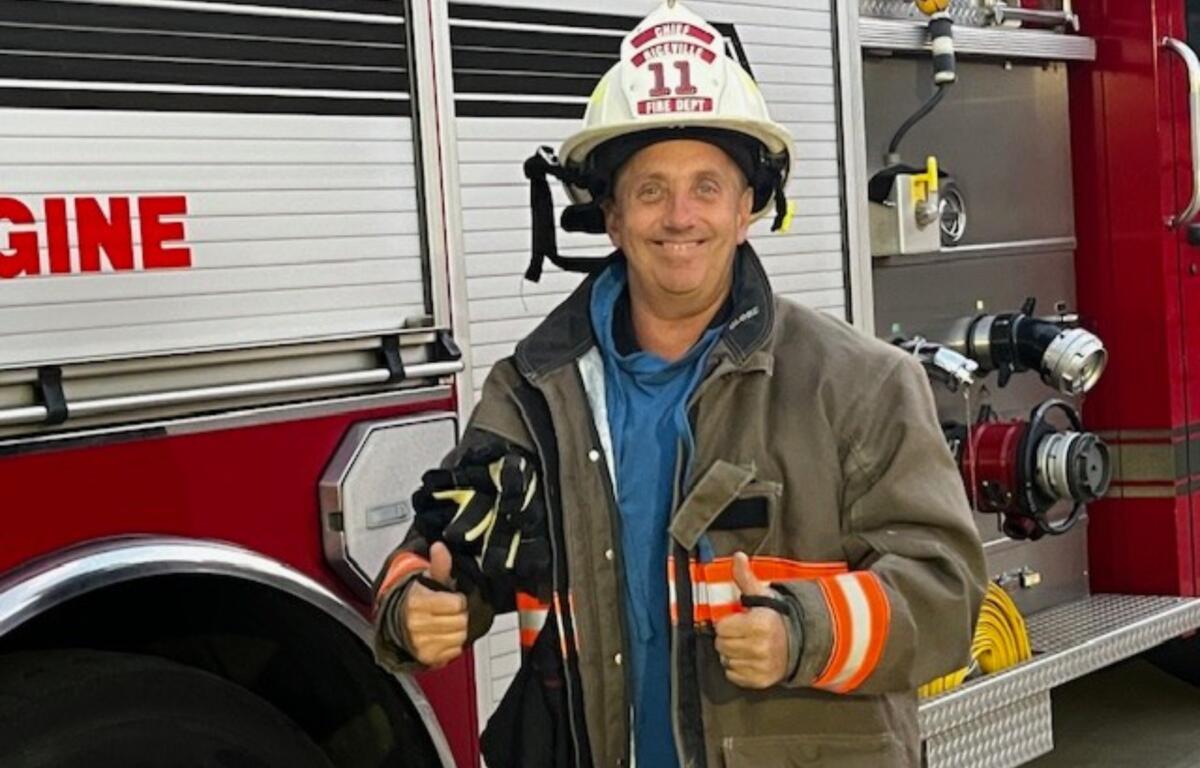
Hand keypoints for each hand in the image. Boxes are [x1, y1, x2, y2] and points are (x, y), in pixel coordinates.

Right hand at [399, 542, 468, 667]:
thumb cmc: (418, 599)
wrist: (401, 623)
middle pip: (461, 622)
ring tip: (448, 623)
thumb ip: (439, 564)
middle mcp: (416, 624)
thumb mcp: (429, 579)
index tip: (453, 598)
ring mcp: (421, 642)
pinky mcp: (426, 657)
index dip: (459, 600)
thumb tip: (439, 547)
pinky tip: (445, 635)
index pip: (457, 604)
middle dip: (460, 615)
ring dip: (458, 630)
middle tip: (451, 612)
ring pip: (460, 637)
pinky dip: (453, 644)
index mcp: (417, 602)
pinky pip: (454, 651)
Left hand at [713, 552, 789, 688]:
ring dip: (732, 653)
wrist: (800, 643)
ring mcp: (760, 666)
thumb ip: (745, 577)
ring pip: (726, 660)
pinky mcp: (760, 680)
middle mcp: (760, 647)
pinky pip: (733, 675)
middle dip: (728, 637)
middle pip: (721, 645)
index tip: (738, 620)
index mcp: (759, 624)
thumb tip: (738, 556)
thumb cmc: (776, 618)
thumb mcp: (762, 596)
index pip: (721, 627)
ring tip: (746, 645)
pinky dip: (737, 668)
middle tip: (741, 633)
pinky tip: (749, 658)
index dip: (728, 622)